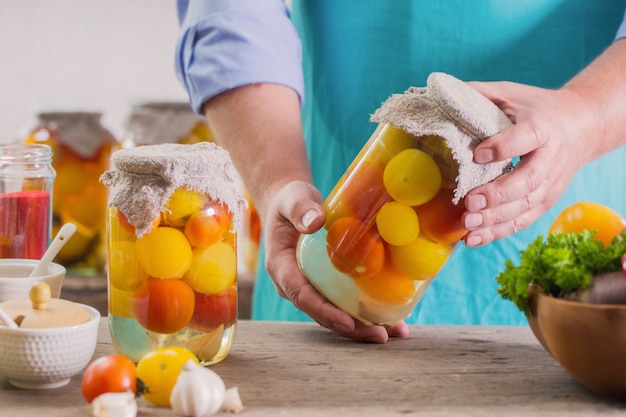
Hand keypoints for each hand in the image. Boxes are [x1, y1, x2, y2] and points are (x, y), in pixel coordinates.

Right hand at [262, 180, 409, 342]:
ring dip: (363, 326)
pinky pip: (343, 301)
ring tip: (395, 332)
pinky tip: (392, 317)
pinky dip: (365, 311)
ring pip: (334, 312)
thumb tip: (316, 222)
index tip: (347, 321)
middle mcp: (294, 283)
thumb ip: (300, 209)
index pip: (301, 295)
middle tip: (380, 336)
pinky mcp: (324, 284)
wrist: (289, 205)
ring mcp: (310, 286)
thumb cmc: (289, 201)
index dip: (323, 311)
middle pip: (321, 312)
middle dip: (350, 329)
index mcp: (281, 267)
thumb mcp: (292, 198)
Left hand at [461, 81, 593, 246]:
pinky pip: (523, 221)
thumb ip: (481, 93)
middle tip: (470, 202)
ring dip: (496, 219)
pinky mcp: (545, 201)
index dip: (504, 146)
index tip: (477, 154)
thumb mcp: (511, 93)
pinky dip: (498, 233)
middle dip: (499, 194)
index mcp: (543, 127)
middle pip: (528, 181)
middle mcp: (550, 158)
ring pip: (526, 206)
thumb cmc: (535, 108)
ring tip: (467, 225)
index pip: (527, 137)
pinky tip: (474, 240)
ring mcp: (550, 183)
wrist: (580, 126)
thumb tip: (445, 93)